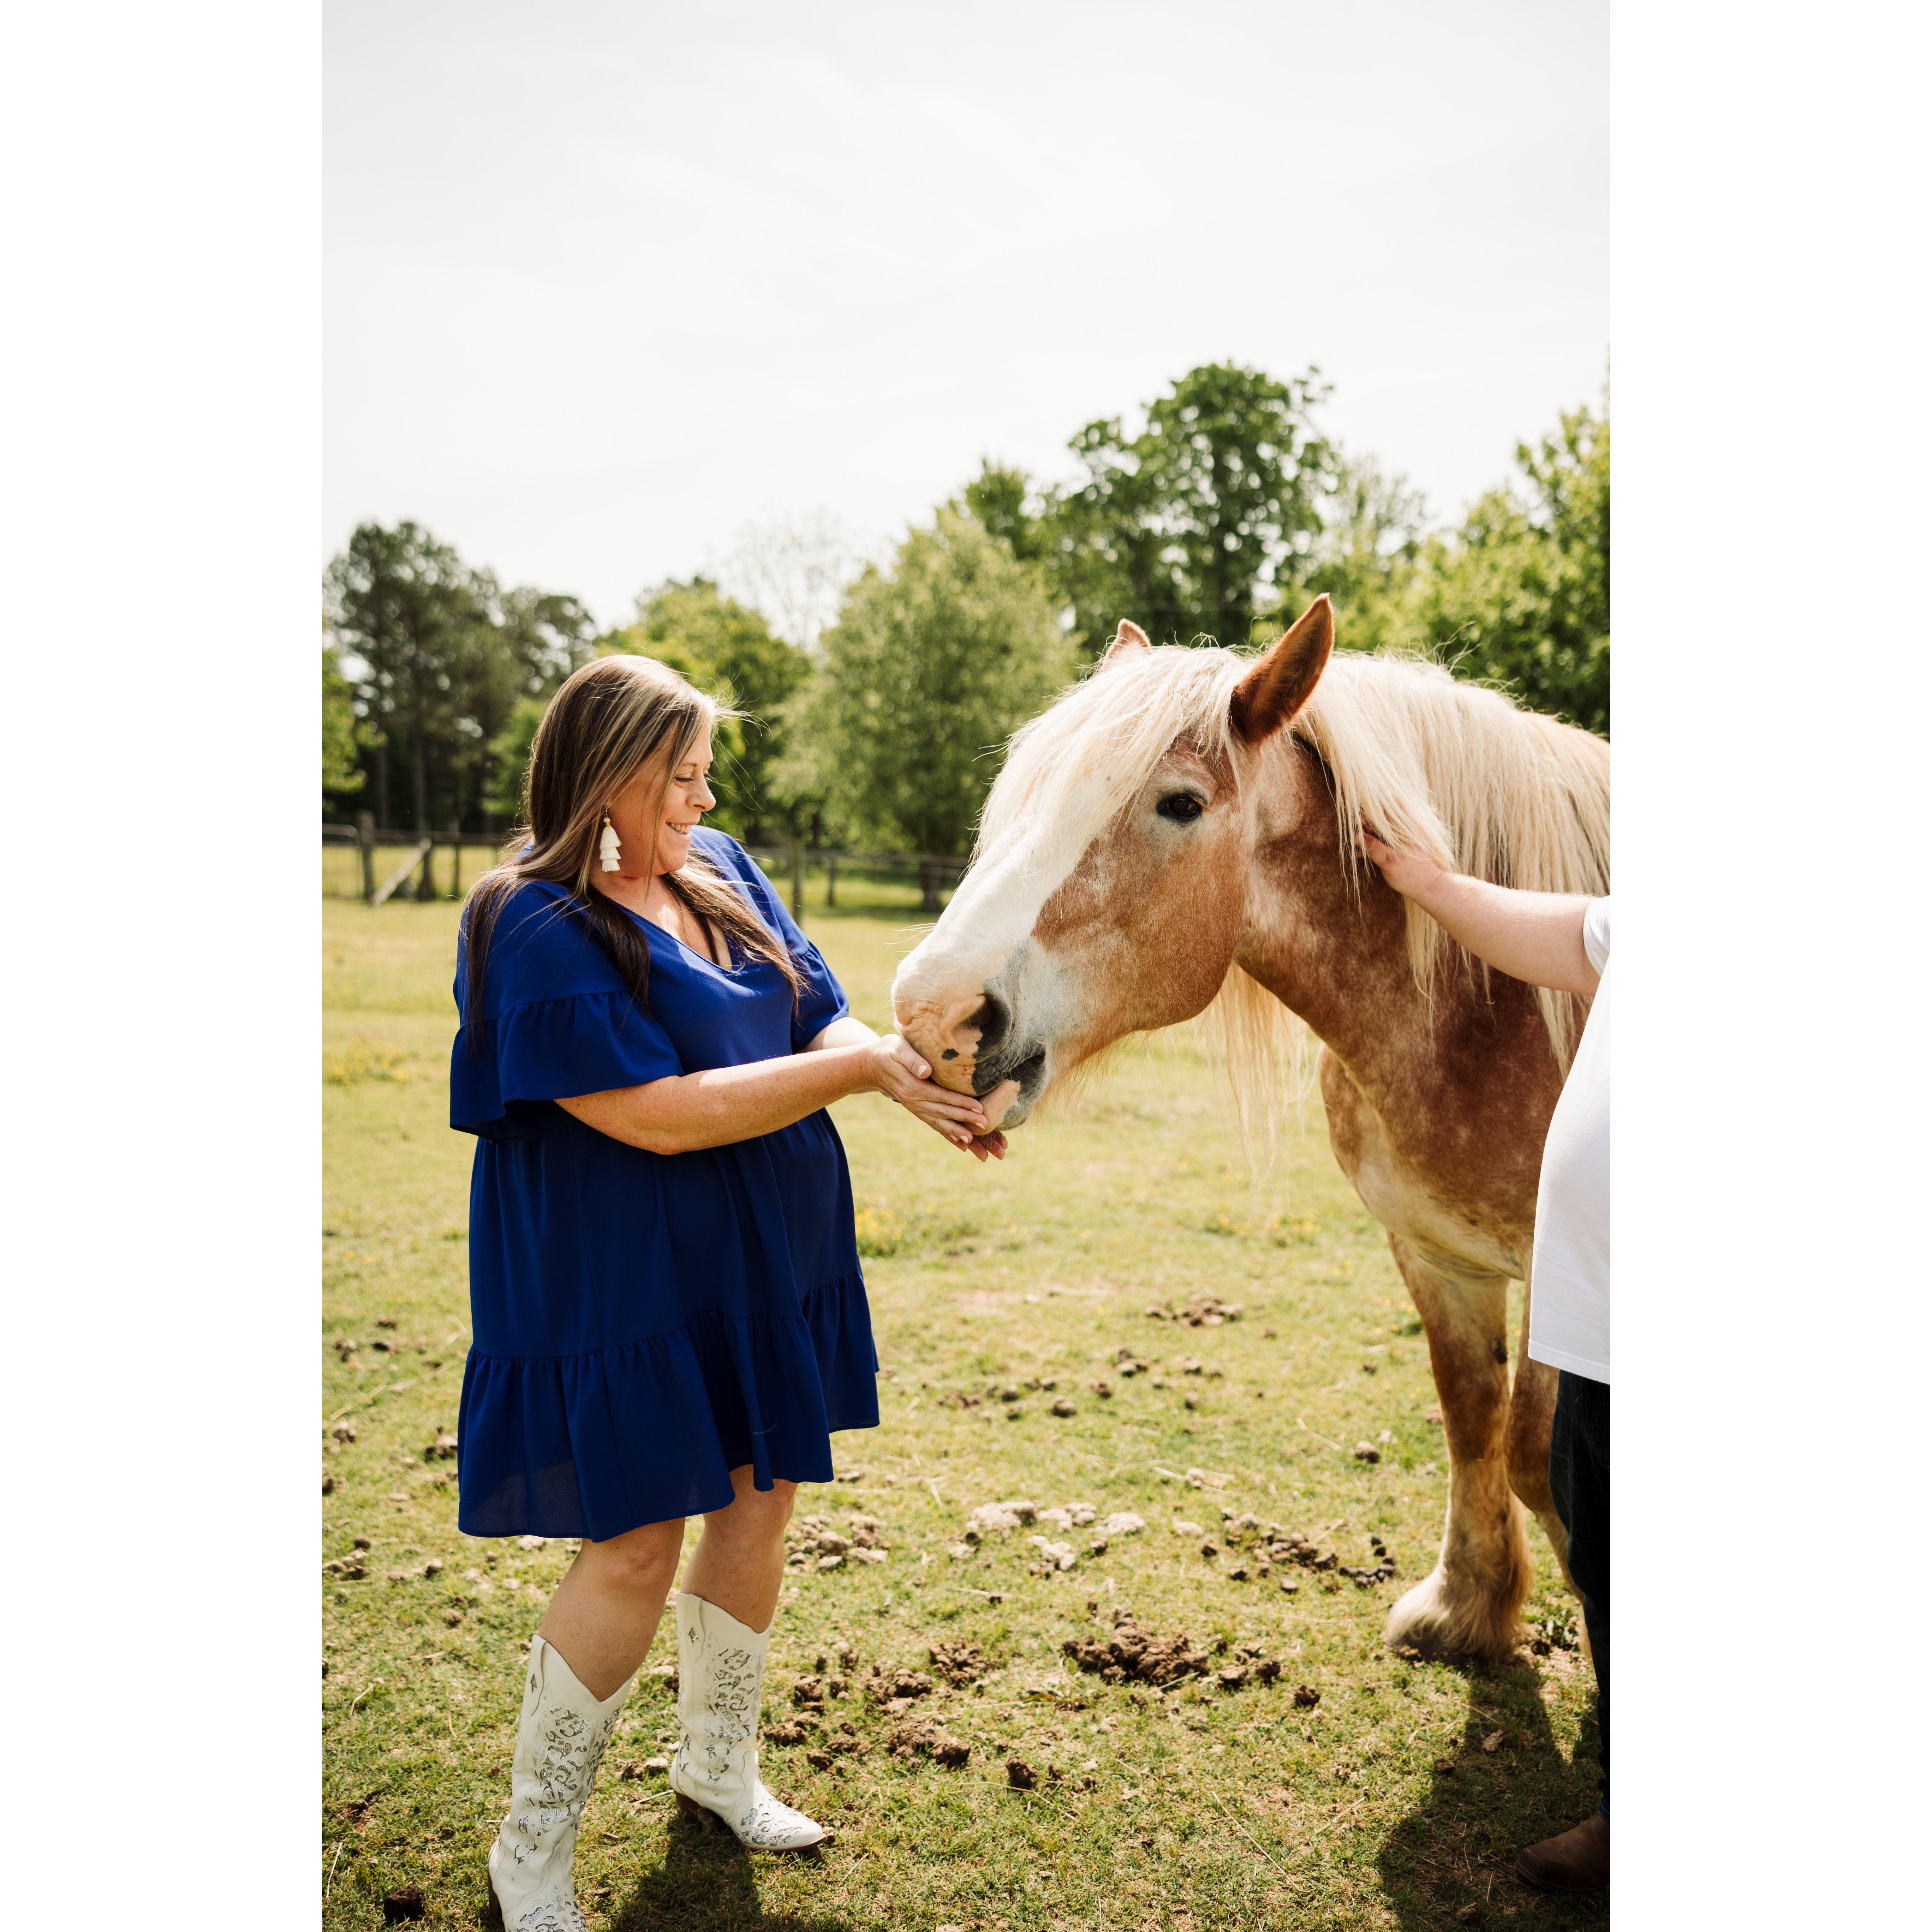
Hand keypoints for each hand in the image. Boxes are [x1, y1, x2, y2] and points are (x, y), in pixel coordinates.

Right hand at [866, 1036, 1004, 1157]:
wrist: (871, 1064)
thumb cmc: (888, 1051)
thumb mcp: (898, 1049)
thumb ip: (912, 1060)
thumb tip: (926, 1072)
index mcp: (912, 1087)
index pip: (941, 1096)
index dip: (961, 1103)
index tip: (979, 1108)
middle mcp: (913, 1101)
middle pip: (943, 1112)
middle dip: (965, 1119)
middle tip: (986, 1124)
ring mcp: (914, 1107)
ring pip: (938, 1122)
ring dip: (956, 1131)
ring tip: (973, 1140)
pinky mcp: (915, 1109)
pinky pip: (932, 1123)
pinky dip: (946, 1133)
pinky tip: (959, 1142)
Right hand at [1358, 822, 1446, 902]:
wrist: (1429, 886)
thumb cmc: (1411, 875)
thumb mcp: (1389, 861)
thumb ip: (1373, 847)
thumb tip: (1357, 835)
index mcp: (1402, 830)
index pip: (1381, 817)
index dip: (1366, 820)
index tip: (1355, 827)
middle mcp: (1401, 832)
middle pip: (1378, 825)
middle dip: (1364, 832)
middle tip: (1354, 843)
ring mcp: (1400, 840)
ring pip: (1379, 834)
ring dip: (1367, 841)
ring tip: (1358, 852)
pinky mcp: (1398, 848)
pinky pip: (1382, 842)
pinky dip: (1373, 847)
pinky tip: (1364, 855)